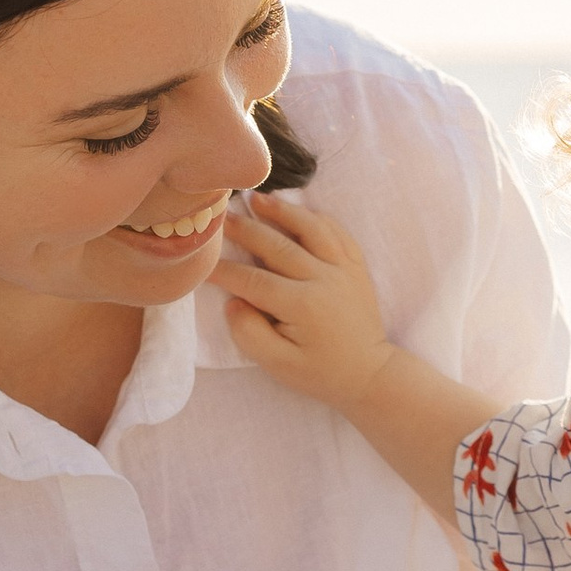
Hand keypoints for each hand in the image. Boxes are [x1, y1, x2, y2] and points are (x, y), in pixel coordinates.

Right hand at [211, 192, 396, 414]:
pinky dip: (315, 217)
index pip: (252, 280)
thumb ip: (250, 334)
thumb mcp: (279, 366)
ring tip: (256, 199)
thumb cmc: (319, 372)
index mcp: (302, 305)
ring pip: (310, 228)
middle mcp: (324, 279)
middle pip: (276, 245)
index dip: (223, 270)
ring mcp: (343, 268)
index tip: (201, 261)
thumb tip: (233, 302)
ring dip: (281, 211)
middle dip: (244, 230)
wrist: (369, 372)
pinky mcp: (356, 265)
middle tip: (219, 216)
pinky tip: (296, 210)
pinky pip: (336, 231)